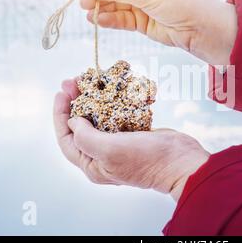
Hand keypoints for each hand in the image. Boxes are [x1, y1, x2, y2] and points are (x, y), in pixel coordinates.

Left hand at [53, 78, 209, 200]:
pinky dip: (118, 99)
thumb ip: (85, 137)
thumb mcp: (110, 150)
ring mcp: (119, 143)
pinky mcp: (134, 132)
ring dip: (95, 97)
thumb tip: (73, 121)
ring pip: (100, 116)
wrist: (181, 161)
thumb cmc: (146, 159)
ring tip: (92, 78)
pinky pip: (120, 113)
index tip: (62, 92)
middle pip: (82, 125)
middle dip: (77, 101)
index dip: (60, 114)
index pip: (67, 138)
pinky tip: (116, 85)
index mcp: (93, 164)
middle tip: (74, 80)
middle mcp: (103, 154)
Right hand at [79, 0, 236, 65]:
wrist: (204, 28)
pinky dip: (111, 20)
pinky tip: (100, 21)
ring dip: (102, 10)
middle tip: (82, 5)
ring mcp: (142, 4)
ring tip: (89, 16)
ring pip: (115, 6)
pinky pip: (122, 19)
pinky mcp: (144, 22)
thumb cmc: (179, 2)